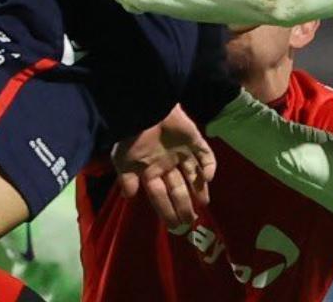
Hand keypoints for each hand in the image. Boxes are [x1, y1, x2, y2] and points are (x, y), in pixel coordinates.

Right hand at [113, 105, 216, 226]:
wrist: (146, 107)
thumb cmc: (132, 136)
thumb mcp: (123, 160)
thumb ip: (127, 179)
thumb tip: (129, 197)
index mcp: (149, 170)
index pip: (159, 196)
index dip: (166, 210)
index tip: (174, 226)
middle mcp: (167, 163)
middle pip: (178, 189)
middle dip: (183, 205)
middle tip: (190, 221)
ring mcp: (182, 152)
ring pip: (193, 174)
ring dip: (199, 189)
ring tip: (203, 204)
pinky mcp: (195, 139)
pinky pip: (205, 155)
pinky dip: (209, 166)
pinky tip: (208, 178)